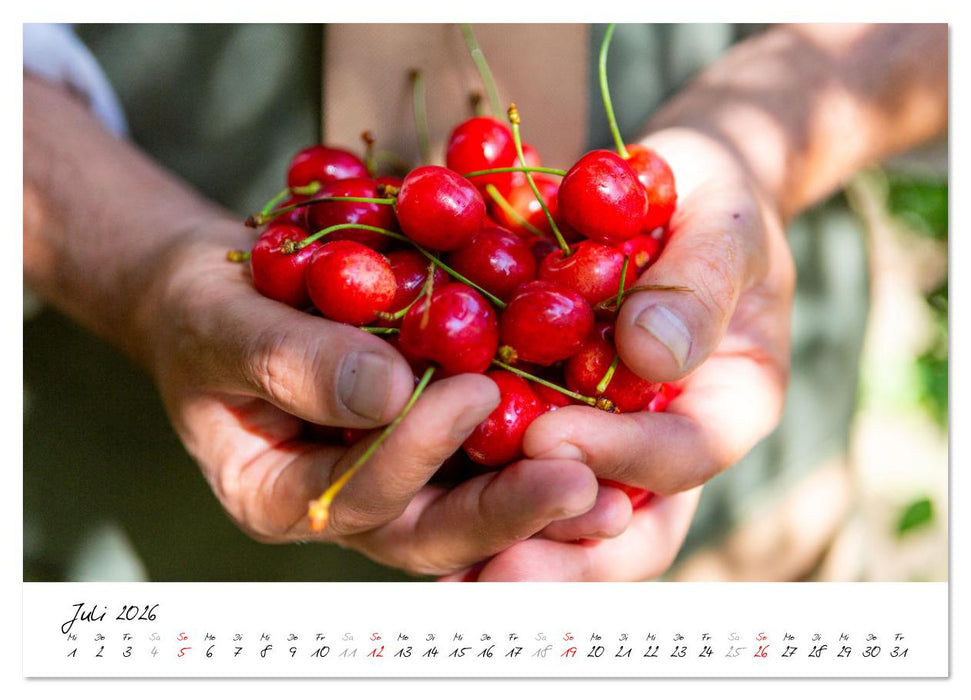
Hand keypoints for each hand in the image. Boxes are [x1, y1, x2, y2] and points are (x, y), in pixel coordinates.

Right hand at [144, 222, 601, 575]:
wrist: (221, 291)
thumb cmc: (200, 306)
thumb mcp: (220, 321)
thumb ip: (289, 360)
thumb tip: (387, 390)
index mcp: (282, 498)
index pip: (357, 498)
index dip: (413, 453)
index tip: (470, 392)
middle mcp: (348, 505)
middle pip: (434, 531)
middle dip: (507, 510)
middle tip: (582, 485)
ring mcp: (398, 479)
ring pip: (474, 505)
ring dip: (542, 496)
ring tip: (614, 480)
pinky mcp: (436, 441)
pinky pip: (490, 455)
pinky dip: (541, 444)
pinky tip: (600, 428)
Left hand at [464, 128, 794, 580]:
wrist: (669, 192)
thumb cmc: (709, 199)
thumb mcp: (721, 221)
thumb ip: (698, 284)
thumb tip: (650, 355)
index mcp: (726, 407)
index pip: (682, 454)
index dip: (621, 454)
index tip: (551, 436)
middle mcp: (662, 445)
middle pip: (624, 529)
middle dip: (562, 555)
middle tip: (494, 568)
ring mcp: (602, 442)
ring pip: (562, 523)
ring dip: (503, 544)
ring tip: (444, 563)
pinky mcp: (545, 421)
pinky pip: (508, 470)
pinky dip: (465, 490)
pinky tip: (408, 495)